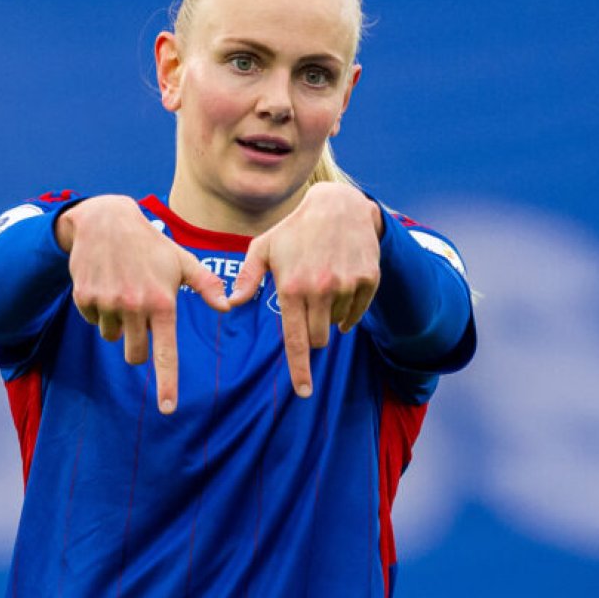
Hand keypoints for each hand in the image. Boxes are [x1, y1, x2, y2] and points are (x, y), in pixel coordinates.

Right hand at [60, 195, 230, 413]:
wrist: (105, 221)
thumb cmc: (152, 245)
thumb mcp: (183, 261)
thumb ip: (206, 286)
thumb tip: (227, 308)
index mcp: (162, 303)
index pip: (166, 352)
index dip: (167, 383)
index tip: (167, 408)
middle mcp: (135, 306)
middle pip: (135, 354)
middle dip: (138, 347)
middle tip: (141, 318)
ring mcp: (107, 303)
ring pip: (113, 338)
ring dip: (118, 324)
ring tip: (124, 292)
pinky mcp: (84, 298)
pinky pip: (94, 321)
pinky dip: (100, 310)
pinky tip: (107, 285)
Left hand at [227, 181, 381, 397]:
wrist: (339, 206)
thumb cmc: (295, 229)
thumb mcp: (264, 248)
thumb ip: (247, 279)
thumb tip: (230, 303)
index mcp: (292, 287)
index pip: (296, 340)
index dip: (300, 370)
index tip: (304, 391)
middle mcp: (321, 289)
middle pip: (318, 339)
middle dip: (312, 335)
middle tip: (308, 310)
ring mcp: (347, 285)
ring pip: (338, 324)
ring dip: (329, 316)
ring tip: (324, 284)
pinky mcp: (368, 281)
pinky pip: (357, 312)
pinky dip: (349, 310)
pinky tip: (342, 287)